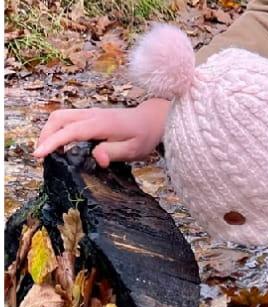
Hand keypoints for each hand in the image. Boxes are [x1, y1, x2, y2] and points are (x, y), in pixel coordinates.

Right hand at [34, 98, 171, 166]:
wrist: (152, 119)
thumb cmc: (144, 136)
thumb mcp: (134, 150)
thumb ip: (114, 153)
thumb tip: (97, 157)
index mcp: (101, 124)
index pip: (70, 132)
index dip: (53, 143)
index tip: (38, 154)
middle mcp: (92, 115)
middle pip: (58, 118)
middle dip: (45, 135)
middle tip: (40, 155)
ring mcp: (90, 112)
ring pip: (60, 116)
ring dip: (49, 130)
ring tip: (47, 150)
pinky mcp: (90, 115)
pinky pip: (67, 117)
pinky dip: (57, 128)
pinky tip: (59, 143)